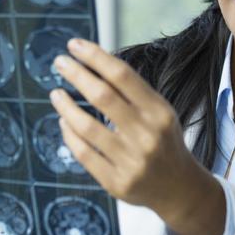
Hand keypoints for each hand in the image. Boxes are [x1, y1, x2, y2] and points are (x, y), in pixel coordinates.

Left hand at [48, 37, 213, 223]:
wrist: (178, 188)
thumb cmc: (162, 141)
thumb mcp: (159, 112)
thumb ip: (131, 92)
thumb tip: (92, 62)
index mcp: (159, 112)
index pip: (122, 76)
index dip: (96, 57)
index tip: (75, 45)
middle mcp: (146, 135)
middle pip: (102, 96)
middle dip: (77, 75)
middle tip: (60, 62)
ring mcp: (131, 161)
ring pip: (86, 126)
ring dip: (65, 106)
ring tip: (56, 93)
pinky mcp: (116, 183)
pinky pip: (83, 153)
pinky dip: (69, 133)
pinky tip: (64, 121)